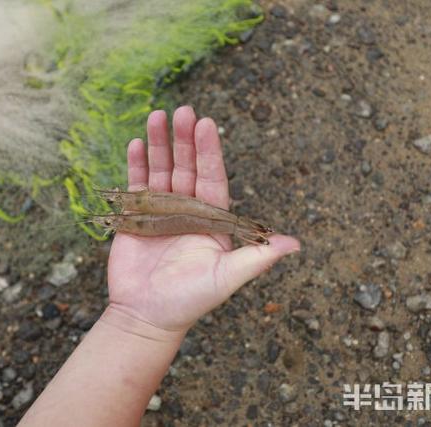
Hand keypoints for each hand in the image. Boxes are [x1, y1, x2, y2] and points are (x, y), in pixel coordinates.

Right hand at [107, 106, 299, 332]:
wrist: (148, 316)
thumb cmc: (190, 300)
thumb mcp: (226, 278)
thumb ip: (256, 258)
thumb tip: (294, 244)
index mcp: (211, 219)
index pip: (213, 178)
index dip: (210, 152)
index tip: (208, 125)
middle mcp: (187, 210)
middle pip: (187, 167)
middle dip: (185, 139)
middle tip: (183, 110)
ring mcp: (161, 211)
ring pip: (161, 170)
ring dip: (159, 144)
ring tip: (156, 116)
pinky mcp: (136, 216)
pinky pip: (136, 185)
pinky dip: (136, 165)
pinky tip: (136, 143)